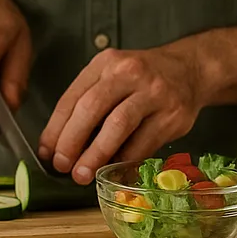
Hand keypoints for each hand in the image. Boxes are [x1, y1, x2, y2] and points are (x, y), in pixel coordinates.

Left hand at [38, 39, 203, 184]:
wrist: (189, 70)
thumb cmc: (141, 79)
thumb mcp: (112, 75)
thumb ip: (87, 102)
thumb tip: (57, 145)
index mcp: (106, 63)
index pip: (73, 96)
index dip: (56, 127)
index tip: (46, 151)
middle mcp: (129, 72)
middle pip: (92, 107)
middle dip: (71, 140)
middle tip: (61, 165)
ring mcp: (153, 92)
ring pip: (118, 125)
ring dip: (96, 154)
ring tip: (82, 174)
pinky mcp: (172, 115)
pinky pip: (143, 143)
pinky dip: (124, 160)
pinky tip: (112, 170)